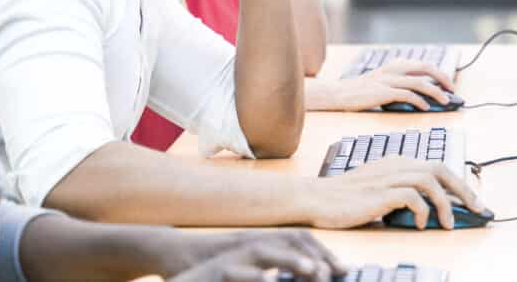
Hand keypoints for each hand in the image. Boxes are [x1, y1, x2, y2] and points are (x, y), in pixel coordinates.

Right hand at [167, 230, 344, 281]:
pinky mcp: (217, 266)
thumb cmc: (213, 266)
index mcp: (263, 243)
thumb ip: (272, 270)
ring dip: (293, 259)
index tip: (343, 269)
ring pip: (268, 250)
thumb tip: (305, 274)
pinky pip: (237, 270)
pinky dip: (255, 276)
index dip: (322, 253)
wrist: (173, 257)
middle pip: (290, 239)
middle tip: (336, 271)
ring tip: (315, 272)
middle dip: (316, 254)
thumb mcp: (247, 266)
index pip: (299, 240)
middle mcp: (252, 242)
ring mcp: (235, 252)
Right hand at [309, 157, 486, 229]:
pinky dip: (422, 211)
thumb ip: (399, 189)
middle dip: (463, 189)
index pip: (435, 165)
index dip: (458, 182)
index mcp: (396, 161)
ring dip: (445, 203)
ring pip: (429, 180)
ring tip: (448, 223)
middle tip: (477, 208)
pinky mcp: (380, 192)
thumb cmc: (344, 197)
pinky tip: (420, 224)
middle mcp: (395, 164)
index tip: (472, 199)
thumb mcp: (376, 187)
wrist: (317, 198)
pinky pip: (412, 197)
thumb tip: (428, 206)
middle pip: (439, 168)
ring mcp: (387, 177)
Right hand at [318, 61, 454, 111]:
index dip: (440, 73)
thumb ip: (401, 82)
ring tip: (445, 101)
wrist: (340, 93)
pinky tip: (425, 107)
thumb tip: (425, 94)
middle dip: (443, 78)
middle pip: (425, 68)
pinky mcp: (382, 91)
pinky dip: (419, 101)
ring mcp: (388, 80)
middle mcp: (393, 69)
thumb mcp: (383, 80)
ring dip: (435, 92)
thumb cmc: (363, 91)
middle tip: (453, 90)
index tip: (449, 84)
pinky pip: (406, 95)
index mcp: (395, 65)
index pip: (423, 64)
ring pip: (419, 82)